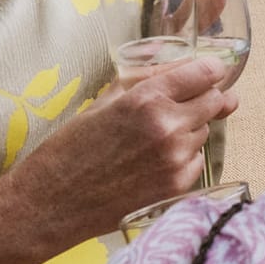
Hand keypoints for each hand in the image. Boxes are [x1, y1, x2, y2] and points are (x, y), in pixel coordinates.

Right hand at [5, 58, 237, 242]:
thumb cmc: (70, 149)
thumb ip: (146, 78)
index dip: (210, 71)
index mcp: (147, 99)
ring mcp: (175, 158)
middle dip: (202, 99)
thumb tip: (180, 60)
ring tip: (150, 141)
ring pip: (204, 131)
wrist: (49, 204)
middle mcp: (167, 126)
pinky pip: (197, 160)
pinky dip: (183, 158)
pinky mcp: (177, 186)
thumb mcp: (104, 102)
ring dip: (189, 130)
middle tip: (179, 107)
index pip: (206, 72)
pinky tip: (152, 164)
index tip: (210, 73)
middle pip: (215, 100)